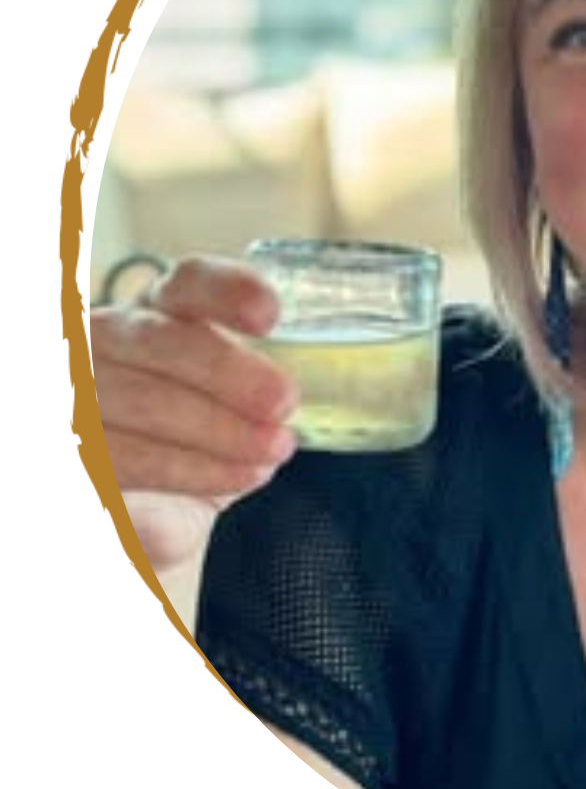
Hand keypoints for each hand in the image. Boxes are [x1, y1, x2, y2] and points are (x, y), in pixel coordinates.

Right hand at [92, 256, 299, 567]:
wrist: (153, 506)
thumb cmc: (205, 439)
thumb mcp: (243, 408)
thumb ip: (266, 395)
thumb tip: (298, 411)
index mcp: (162, 311)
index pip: (189, 282)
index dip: (229, 291)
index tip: (273, 316)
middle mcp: (109, 339)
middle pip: (158, 338)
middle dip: (226, 372)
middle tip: (284, 405)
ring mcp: (84, 390)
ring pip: (137, 398)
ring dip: (213, 430)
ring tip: (268, 453)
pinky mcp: (84, 448)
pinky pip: (118, 455)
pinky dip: (181, 470)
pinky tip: (233, 476)